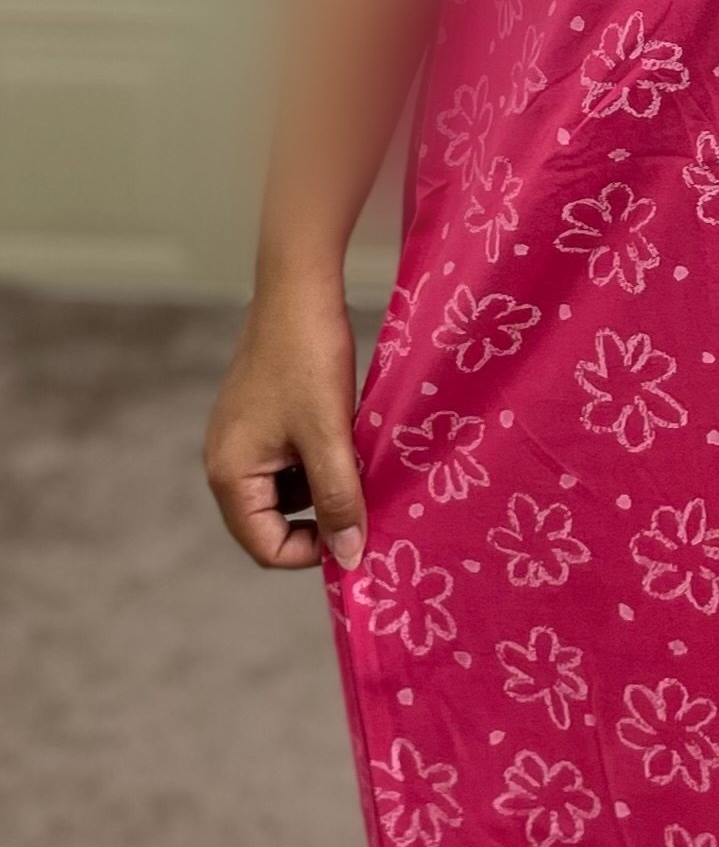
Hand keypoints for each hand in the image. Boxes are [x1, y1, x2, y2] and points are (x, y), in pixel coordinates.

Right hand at [204, 274, 364, 570]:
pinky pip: (288, 463)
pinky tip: (346, 441)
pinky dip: (318, 463)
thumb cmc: (308, 359)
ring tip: (357, 465)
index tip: (357, 533)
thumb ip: (338, 498)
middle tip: (364, 501)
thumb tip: (350, 557)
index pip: (265, 547)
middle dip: (319, 519)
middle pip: (272, 523)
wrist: (297, 289)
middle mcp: (226, 462)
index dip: (313, 551)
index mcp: (230, 474)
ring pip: (285, 493)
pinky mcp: (259, 421)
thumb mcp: (329, 436)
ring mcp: (241, 440)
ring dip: (322, 490)